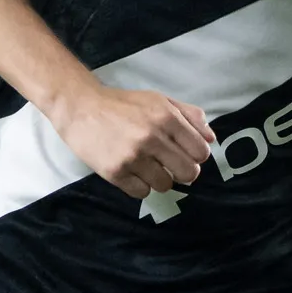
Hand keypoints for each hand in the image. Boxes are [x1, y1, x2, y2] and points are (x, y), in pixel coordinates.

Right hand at [53, 80, 214, 197]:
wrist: (80, 107)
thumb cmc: (123, 104)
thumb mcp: (159, 100)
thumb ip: (189, 115)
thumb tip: (211, 139)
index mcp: (167, 117)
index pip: (201, 152)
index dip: (196, 156)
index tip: (186, 154)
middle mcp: (152, 137)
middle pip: (189, 174)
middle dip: (183, 172)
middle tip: (170, 165)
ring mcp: (133, 157)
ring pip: (165, 185)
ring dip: (160, 179)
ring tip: (147, 166)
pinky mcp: (115, 172)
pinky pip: (142, 193)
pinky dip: (139, 185)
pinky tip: (131, 171)